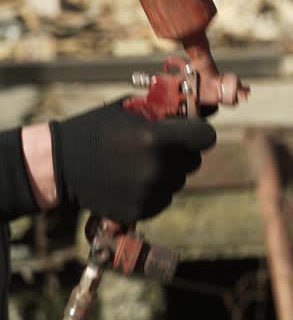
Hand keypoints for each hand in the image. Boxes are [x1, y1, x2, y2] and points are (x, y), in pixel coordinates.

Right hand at [48, 97, 215, 222]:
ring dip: (167, 173)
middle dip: (181, 153)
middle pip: (193, 161)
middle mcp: (158, 167)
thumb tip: (203, 108)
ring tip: (138, 164)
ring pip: (179, 181)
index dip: (198, 133)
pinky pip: (164, 198)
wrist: (59, 165)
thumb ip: (165, 111)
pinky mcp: (142, 210)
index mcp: (157, 138)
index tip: (189, 133)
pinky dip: (154, 191)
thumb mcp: (130, 109)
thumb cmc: (96, 128)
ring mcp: (150, 192)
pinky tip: (131, 181)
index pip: (205, 137)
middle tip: (157, 148)